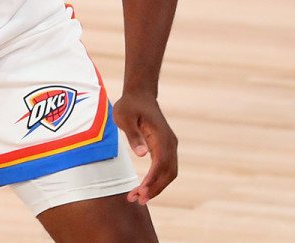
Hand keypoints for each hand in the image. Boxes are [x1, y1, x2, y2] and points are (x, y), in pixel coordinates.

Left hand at [113, 91, 176, 205]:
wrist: (140, 95)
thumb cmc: (130, 105)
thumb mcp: (124, 117)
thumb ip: (133, 135)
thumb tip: (142, 154)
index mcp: (161, 136)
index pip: (160, 163)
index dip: (152, 180)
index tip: (141, 192)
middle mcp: (170, 143)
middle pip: (168, 172)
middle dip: (155, 188)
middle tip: (137, 200)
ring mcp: (169, 146)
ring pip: (169, 173)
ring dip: (157, 187)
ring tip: (138, 198)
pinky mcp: (165, 148)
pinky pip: (165, 168)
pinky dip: (157, 180)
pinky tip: (144, 188)